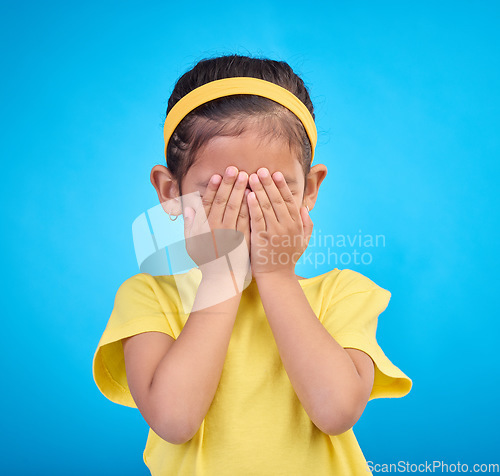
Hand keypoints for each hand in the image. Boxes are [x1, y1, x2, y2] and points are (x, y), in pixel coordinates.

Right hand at [183, 166, 250, 283]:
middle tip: (235, 169)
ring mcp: (231, 233)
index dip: (213, 188)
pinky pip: (247, 219)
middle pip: (223, 201)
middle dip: (229, 184)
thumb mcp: (192, 244)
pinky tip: (254, 195)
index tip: (218, 175)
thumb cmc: (206, 261)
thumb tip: (189, 208)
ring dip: (241, 191)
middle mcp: (217, 228)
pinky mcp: (243, 238)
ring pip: (236, 208)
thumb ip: (190, 226)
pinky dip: (250, 206)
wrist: (222, 279)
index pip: (208, 203)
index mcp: (204, 227)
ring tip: (246, 176)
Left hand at [246, 167, 312, 277]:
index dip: (282, 187)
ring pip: (267, 206)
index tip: (276, 174)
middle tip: (261, 169)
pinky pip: (257, 218)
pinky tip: (248, 194)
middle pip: (277, 200)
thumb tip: (304, 208)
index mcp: (297, 225)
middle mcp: (287, 226)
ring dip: (259, 190)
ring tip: (252, 176)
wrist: (277, 278)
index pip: (289, 201)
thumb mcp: (303, 242)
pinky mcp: (262, 238)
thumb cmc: (287, 260)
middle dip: (269, 183)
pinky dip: (253, 205)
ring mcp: (275, 232)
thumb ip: (306, 225)